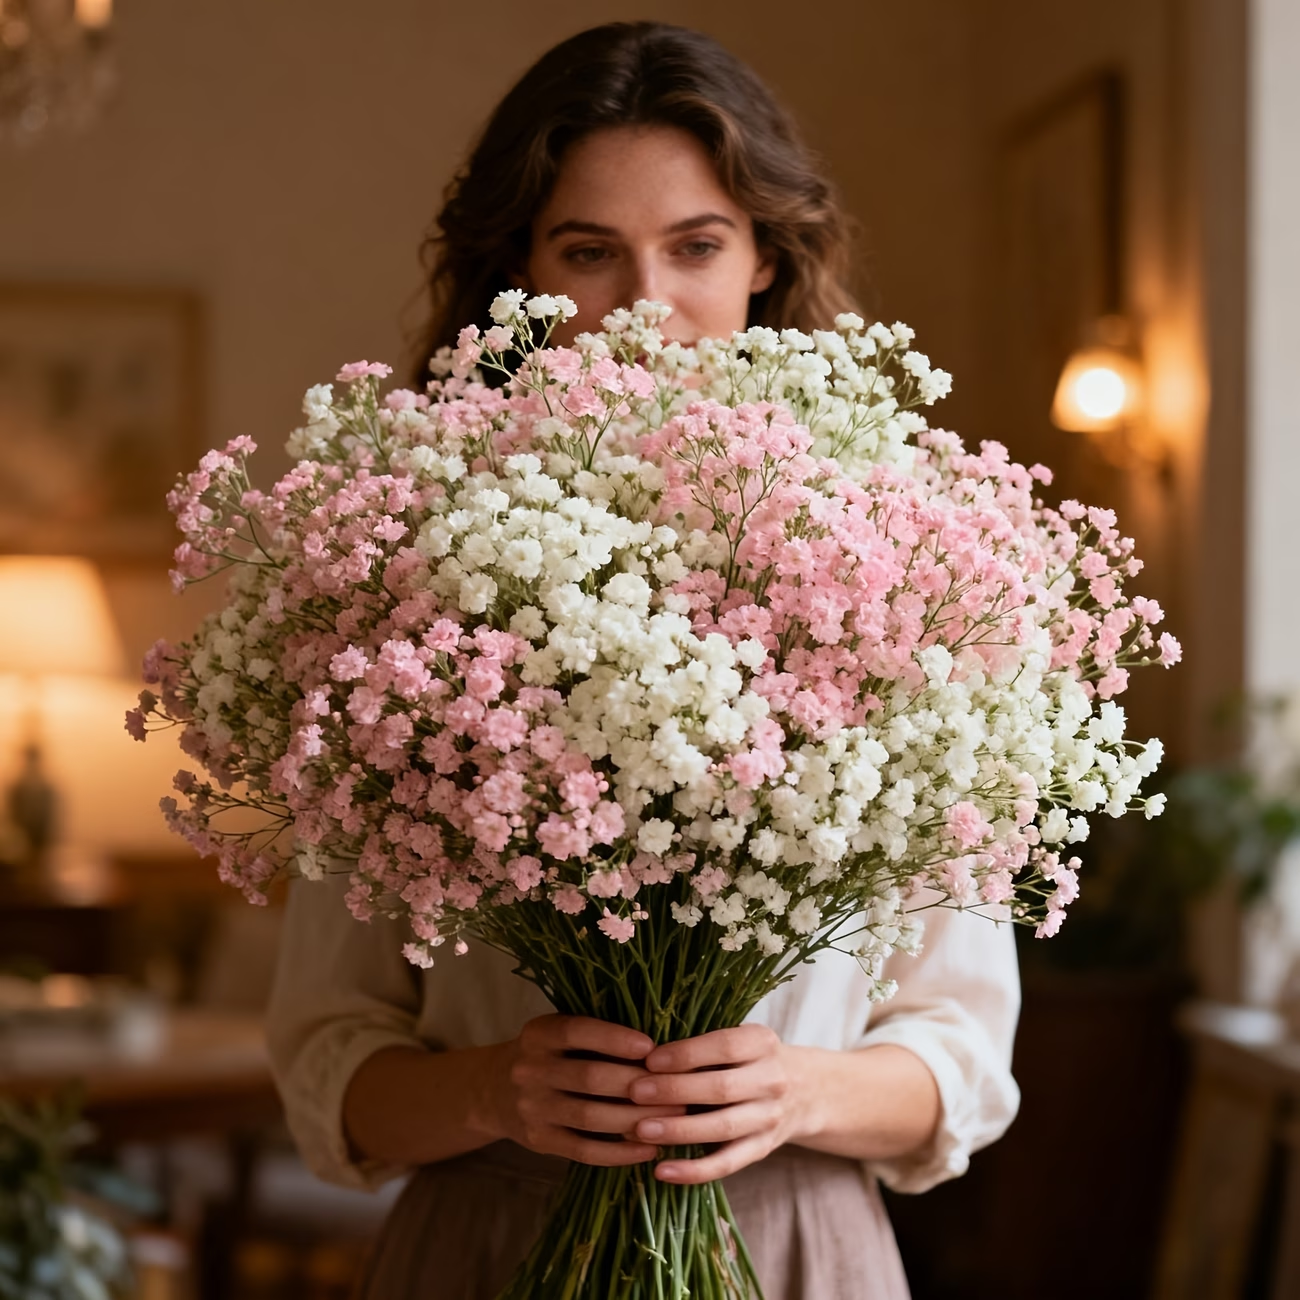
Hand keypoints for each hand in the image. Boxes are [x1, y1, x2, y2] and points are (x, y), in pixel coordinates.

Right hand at [489, 1014, 686, 1166]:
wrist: (494, 1089)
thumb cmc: (547, 1054)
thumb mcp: (558, 1033)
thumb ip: (595, 1035)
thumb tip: (659, 1046)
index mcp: (538, 1034)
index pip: (577, 1032)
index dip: (614, 1039)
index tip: (652, 1047)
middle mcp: (530, 1070)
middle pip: (589, 1077)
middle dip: (638, 1084)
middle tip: (678, 1089)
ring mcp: (532, 1108)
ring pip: (591, 1117)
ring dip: (636, 1119)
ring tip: (673, 1119)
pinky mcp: (539, 1141)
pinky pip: (584, 1150)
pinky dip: (619, 1152)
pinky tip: (648, 1148)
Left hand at [628, 1024, 812, 1182]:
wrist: (804, 1091)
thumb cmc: (750, 1058)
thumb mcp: (738, 1040)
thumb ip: (703, 1045)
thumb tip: (644, 1053)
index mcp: (762, 1042)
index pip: (724, 1046)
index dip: (686, 1054)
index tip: (649, 1060)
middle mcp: (772, 1079)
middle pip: (721, 1088)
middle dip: (674, 1090)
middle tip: (634, 1092)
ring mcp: (770, 1117)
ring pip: (723, 1127)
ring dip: (679, 1131)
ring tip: (641, 1130)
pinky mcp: (763, 1149)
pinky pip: (727, 1163)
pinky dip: (694, 1171)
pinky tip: (662, 1171)